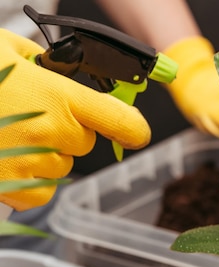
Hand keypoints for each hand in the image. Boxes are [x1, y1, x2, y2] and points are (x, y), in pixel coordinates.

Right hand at [0, 29, 150, 210]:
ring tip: (10, 132)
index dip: (133, 128)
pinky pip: (42, 192)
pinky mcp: (10, 188)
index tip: (134, 131)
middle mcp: (51, 134)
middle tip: (34, 113)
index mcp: (59, 97)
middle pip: (85, 144)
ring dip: (46, 154)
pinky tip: (10, 159)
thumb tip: (66, 76)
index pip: (122, 122)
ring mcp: (30, 164)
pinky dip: (32, 181)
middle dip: (69, 131)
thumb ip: (48, 67)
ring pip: (62, 167)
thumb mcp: (10, 51)